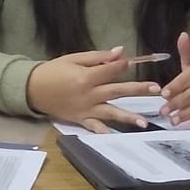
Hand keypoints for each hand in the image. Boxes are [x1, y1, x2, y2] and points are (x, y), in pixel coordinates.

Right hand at [26, 48, 160, 133]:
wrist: (33, 89)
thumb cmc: (53, 71)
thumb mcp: (73, 59)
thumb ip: (98, 57)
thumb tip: (120, 53)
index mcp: (86, 76)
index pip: (111, 70)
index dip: (122, 65)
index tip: (133, 62)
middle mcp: (89, 94)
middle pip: (117, 91)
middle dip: (138, 90)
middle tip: (156, 89)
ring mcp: (86, 108)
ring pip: (111, 112)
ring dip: (128, 117)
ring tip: (144, 122)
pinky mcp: (81, 119)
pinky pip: (94, 127)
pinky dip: (104, 133)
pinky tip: (116, 137)